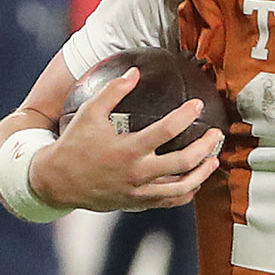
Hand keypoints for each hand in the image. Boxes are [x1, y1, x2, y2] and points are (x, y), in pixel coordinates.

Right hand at [32, 67, 220, 212]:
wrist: (57, 182)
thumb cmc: (74, 144)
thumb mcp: (89, 113)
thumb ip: (113, 91)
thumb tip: (135, 72)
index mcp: (127, 149)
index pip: (166, 131)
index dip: (186, 115)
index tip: (198, 104)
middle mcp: (137, 173)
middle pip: (184, 163)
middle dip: (205, 147)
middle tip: (216, 134)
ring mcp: (139, 191)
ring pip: (182, 187)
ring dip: (203, 172)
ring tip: (213, 159)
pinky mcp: (138, 202)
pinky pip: (170, 201)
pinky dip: (186, 192)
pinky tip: (194, 180)